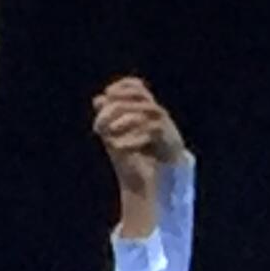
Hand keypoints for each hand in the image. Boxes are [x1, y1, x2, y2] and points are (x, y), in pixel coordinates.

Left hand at [94, 76, 184, 192]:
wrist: (155, 184)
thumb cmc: (136, 158)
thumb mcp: (118, 136)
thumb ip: (109, 117)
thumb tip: (98, 99)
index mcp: (146, 112)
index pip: (138, 87)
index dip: (123, 86)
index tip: (107, 93)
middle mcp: (158, 116)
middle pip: (140, 97)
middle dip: (117, 106)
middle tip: (100, 123)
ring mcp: (166, 128)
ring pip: (147, 112)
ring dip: (125, 119)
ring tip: (110, 131)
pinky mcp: (170, 143)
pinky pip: (152, 133)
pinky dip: (133, 139)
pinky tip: (118, 146)